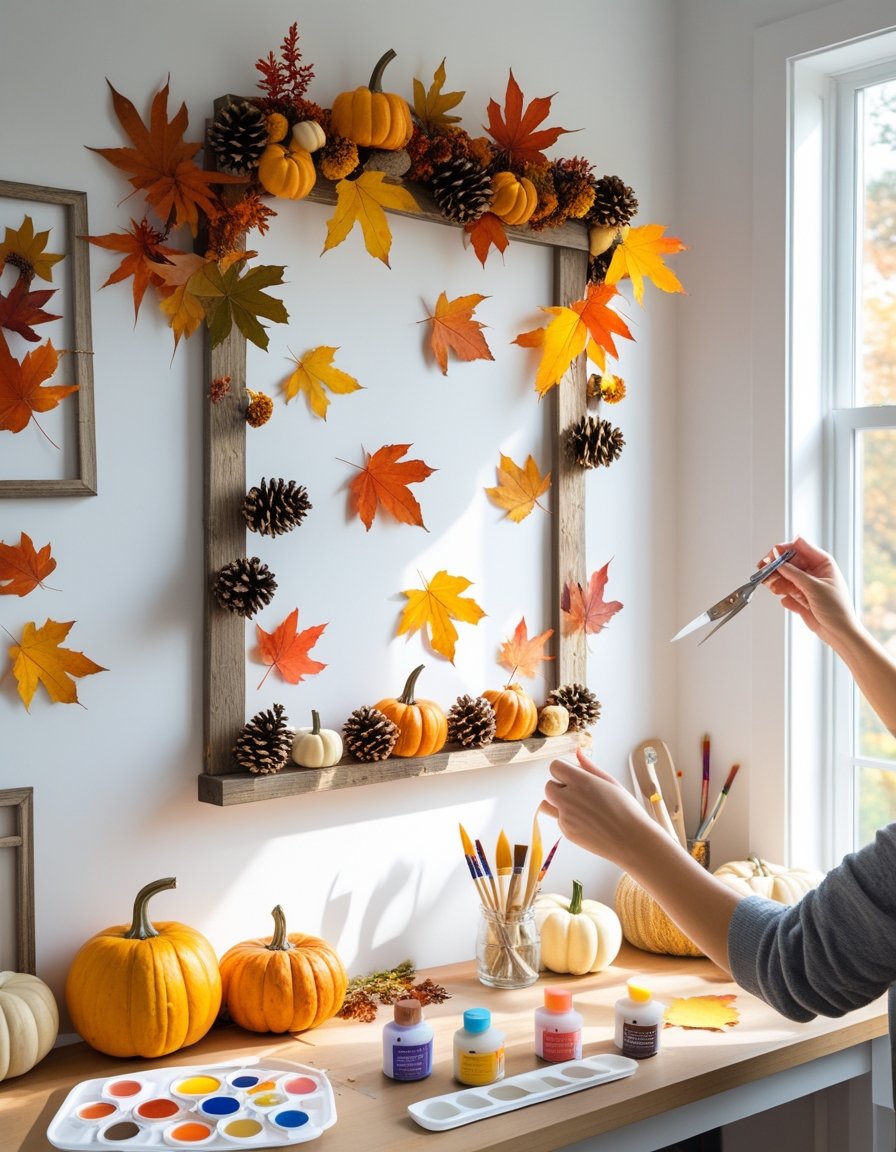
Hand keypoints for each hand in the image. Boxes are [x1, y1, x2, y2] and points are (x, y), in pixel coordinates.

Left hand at [542, 748, 659, 871]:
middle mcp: (569, 798)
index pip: (555, 767)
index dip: (563, 770)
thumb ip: (589, 767)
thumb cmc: (627, 811)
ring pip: (547, 805)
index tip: (574, 775)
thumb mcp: (610, 782)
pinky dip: (567, 819)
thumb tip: (577, 752)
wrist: (633, 841)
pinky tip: (587, 821)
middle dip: (559, 787)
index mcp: (581, 782)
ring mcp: (566, 817)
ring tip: (578, 807)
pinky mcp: (567, 832)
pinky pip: (559, 821)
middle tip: (579, 793)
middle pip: (548, 786)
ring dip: (557, 803)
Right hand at [759, 536, 856, 645]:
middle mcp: (812, 571)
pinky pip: (784, 591)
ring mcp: (805, 584)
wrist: (839, 633)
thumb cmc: (836, 608)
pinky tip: (787, 600)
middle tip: (763, 572)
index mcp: (821, 562)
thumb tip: (776, 558)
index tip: (770, 557)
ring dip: (776, 581)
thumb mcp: (814, 587)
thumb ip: (793, 572)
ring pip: (783, 576)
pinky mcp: (799, 597)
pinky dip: (782, 594)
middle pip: (787, 561)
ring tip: (775, 589)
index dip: (783, 550)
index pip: (798, 547)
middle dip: (775, 567)